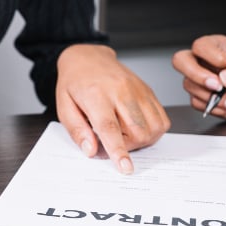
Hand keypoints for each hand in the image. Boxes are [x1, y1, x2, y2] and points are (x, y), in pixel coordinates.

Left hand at [55, 44, 169, 173]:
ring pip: (154, 127)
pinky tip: (137, 126)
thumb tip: (91, 150)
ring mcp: (138, 90)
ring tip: (125, 132)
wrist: (89, 57)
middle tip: (113, 140)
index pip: (110, 128)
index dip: (118, 151)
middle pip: (137, 130)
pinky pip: (162, 119)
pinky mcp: (148, 91)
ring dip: (142, 140)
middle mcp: (121, 91)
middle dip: (129, 147)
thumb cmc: (75, 83)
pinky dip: (153, 130)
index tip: (125, 168)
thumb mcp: (64, 107)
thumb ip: (77, 131)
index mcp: (96, 95)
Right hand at [171, 34, 225, 119]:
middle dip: (198, 76)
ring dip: (213, 97)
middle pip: (181, 61)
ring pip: (189, 85)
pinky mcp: (201, 97)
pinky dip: (215, 107)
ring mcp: (200, 81)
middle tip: (218, 86)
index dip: (212, 57)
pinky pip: (197, 103)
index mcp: (218, 47)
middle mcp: (205, 62)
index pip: (201, 46)